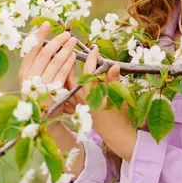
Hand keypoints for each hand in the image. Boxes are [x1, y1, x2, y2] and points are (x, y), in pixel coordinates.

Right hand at [19, 22, 77, 119]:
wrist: (46, 119)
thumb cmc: (43, 95)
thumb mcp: (37, 79)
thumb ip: (41, 64)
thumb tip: (50, 43)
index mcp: (24, 73)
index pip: (31, 50)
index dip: (39, 36)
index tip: (47, 24)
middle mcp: (30, 79)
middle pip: (44, 54)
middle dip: (56, 41)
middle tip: (67, 33)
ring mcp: (41, 86)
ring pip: (54, 62)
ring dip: (65, 49)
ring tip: (72, 41)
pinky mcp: (53, 92)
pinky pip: (62, 73)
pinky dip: (68, 63)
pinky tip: (74, 55)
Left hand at [67, 45, 137, 161]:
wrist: (117, 135)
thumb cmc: (120, 116)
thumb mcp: (120, 97)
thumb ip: (114, 81)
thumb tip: (114, 66)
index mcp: (93, 96)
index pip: (90, 73)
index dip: (92, 59)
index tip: (94, 47)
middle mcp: (82, 100)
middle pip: (72, 79)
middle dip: (71, 64)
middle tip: (71, 50)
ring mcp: (78, 106)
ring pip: (66, 88)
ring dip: (65, 75)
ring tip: (64, 62)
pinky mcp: (77, 111)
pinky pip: (66, 98)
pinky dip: (63, 88)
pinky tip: (61, 81)